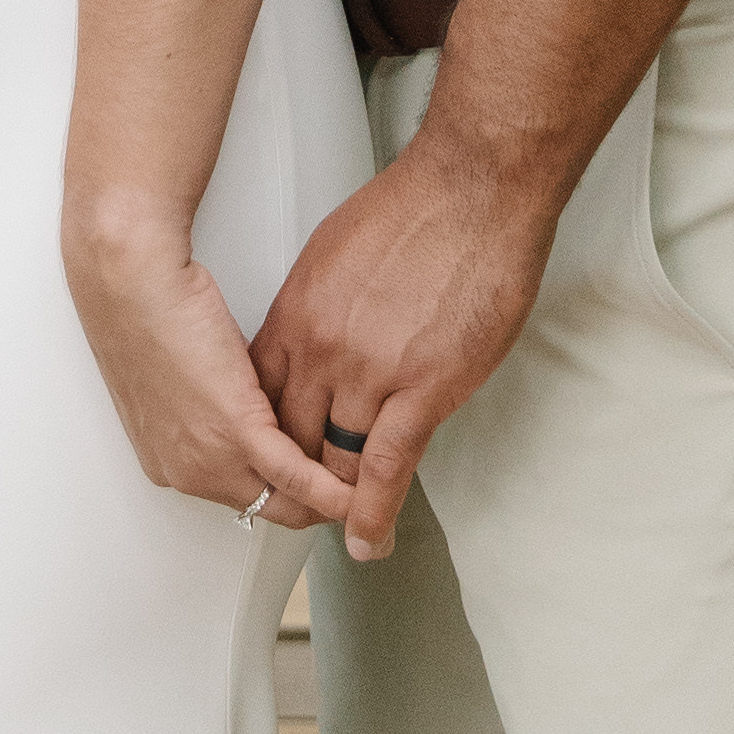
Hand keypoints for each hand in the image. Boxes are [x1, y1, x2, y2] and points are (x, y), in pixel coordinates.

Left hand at [66, 216, 358, 530]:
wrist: (131, 279)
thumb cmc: (143, 304)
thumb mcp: (176, 374)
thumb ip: (212, 404)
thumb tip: (252, 405)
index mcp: (170, 460)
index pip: (241, 496)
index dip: (284, 492)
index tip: (315, 483)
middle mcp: (187, 471)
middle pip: (267, 509)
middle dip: (315, 509)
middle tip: (353, 496)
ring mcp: (209, 459)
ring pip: (287, 503)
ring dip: (331, 500)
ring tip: (366, 486)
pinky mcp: (236, 431)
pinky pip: (297, 475)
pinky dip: (332, 487)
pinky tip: (358, 485)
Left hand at [251, 126, 554, 561]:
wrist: (471, 191)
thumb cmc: (413, 210)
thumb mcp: (335, 252)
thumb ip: (319, 304)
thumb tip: (317, 336)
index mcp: (296, 315)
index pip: (262, 393)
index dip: (264, 430)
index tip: (269, 452)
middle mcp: (321, 350)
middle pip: (290, 434)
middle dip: (293, 471)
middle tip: (297, 501)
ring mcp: (368, 374)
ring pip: (336, 459)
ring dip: (334, 499)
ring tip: (332, 529)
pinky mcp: (421, 391)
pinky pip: (387, 469)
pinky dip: (374, 513)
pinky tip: (367, 541)